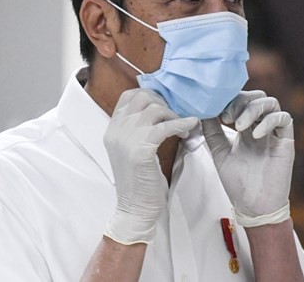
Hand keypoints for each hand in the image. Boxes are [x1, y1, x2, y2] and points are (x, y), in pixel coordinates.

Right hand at [104, 88, 198, 243]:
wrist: (135, 209)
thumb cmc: (140, 182)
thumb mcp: (132, 150)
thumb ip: (138, 130)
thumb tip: (159, 110)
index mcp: (112, 130)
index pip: (128, 97)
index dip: (149, 95)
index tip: (165, 103)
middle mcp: (116, 131)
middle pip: (142, 97)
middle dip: (163, 102)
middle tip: (176, 114)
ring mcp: (126, 139)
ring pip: (154, 109)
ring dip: (173, 114)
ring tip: (183, 126)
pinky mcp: (140, 150)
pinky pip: (165, 126)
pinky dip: (181, 124)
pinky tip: (191, 126)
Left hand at [202, 90, 293, 226]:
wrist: (253, 205)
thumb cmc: (237, 181)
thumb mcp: (218, 152)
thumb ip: (211, 131)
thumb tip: (202, 110)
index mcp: (245, 128)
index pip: (241, 100)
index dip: (230, 99)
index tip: (216, 111)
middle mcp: (261, 127)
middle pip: (257, 97)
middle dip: (240, 101)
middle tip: (226, 117)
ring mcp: (274, 133)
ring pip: (271, 103)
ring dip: (252, 109)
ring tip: (238, 125)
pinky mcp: (286, 141)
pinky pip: (284, 119)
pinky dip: (269, 121)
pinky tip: (255, 135)